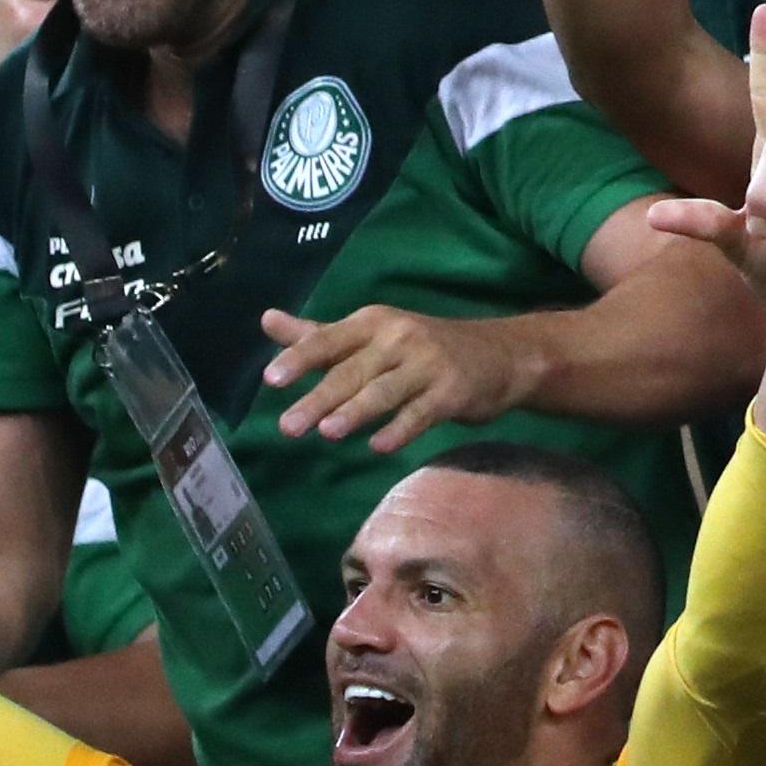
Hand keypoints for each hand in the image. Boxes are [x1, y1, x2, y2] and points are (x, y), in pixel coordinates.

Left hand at [262, 302, 529, 450]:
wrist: (498, 355)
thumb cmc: (421, 348)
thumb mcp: (372, 334)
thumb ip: (318, 334)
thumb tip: (266, 319)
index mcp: (374, 322)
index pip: (330, 339)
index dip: (301, 357)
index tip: (272, 378)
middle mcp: (399, 337)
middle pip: (353, 370)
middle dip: (319, 397)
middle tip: (287, 426)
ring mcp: (428, 364)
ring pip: (385, 390)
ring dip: (356, 411)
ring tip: (328, 432)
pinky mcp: (452, 392)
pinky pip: (422, 413)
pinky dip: (401, 428)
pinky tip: (380, 447)